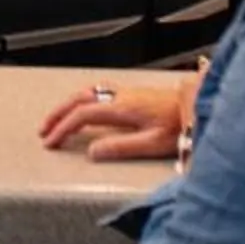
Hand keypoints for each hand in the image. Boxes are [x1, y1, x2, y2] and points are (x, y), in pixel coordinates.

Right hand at [38, 82, 188, 161]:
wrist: (200, 105)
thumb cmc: (181, 125)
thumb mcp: (152, 143)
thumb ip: (121, 147)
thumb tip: (92, 152)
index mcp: (122, 108)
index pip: (82, 115)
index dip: (63, 128)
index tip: (51, 142)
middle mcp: (121, 96)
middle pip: (79, 99)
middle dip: (58, 114)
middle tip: (44, 130)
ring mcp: (126, 92)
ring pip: (87, 92)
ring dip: (69, 105)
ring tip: (58, 120)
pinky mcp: (133, 93)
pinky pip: (98, 91)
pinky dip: (83, 100)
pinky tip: (84, 108)